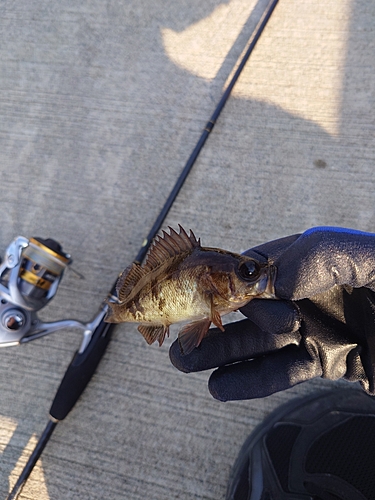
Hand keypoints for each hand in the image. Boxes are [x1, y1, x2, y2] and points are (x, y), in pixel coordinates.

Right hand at [169, 227, 374, 399]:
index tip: (208, 302)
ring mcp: (315, 328)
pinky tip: (220, 387)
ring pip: (257, 342)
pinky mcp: (327, 361)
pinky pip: (282, 373)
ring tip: (184, 363)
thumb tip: (275, 279)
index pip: (258, 266)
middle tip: (178, 337)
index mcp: (313, 259)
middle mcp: (308, 292)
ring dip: (219, 353)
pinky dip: (250, 381)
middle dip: (212, 321)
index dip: (228, 283)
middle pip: (248, 306)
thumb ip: (324, 254)